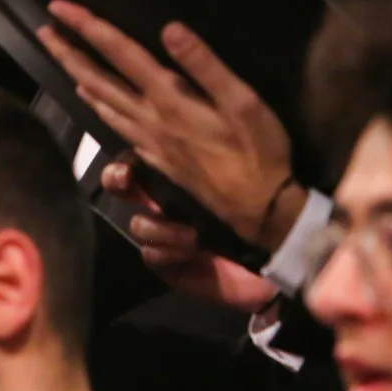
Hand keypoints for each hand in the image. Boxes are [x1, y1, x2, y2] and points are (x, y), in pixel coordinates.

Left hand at [38, 2, 299, 245]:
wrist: (258, 208)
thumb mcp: (243, 102)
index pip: (120, 54)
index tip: (60, 7)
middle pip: (97, 80)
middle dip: (68, 52)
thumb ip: (205, 65)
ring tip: (61, 59)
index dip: (89, 28)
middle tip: (42, 30)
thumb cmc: (257, 151)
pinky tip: (94, 101)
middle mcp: (150, 119)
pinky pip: (115, 125)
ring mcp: (149, 141)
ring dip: (77, 77)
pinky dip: (98, 107)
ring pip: (101, 104)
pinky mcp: (155, 158)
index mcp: (169, 99)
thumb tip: (169, 29)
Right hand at [100, 162, 279, 312]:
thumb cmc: (263, 210)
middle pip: (123, 185)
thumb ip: (216, 154)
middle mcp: (166, 203)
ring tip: (192, 236)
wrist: (276, 259)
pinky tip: (191, 254)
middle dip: (116, 179)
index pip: (146, 156)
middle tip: (125, 179)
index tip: (132, 155)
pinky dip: (167, 252)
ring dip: (160, 229)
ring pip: (138, 224)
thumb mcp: (242, 173)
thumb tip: (196, 127)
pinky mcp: (166, 263)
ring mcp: (163, 234)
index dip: (130, 152)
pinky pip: (150, 253)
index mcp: (182, 177)